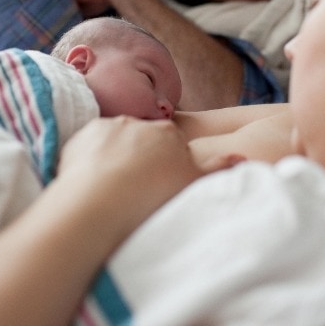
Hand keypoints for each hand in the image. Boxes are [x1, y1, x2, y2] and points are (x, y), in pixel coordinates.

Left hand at [57, 116, 231, 238]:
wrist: (100, 202)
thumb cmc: (151, 196)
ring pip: (115, 142)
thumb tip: (241, 157)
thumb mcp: (191, 183)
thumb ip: (217, 168)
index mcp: (167, 134)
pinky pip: (90, 146)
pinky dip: (91, 160)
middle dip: (141, 158)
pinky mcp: (83, 136)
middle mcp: (139, 123)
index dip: (167, 165)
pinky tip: (93, 181)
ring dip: (115, 157)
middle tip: (137, 189)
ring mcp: (109, 127)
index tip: (160, 185)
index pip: (171, 145)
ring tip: (112, 188)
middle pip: (143, 140)